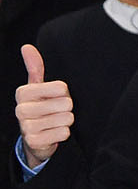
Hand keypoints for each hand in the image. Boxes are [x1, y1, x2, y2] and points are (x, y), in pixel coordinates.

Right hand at [16, 45, 72, 166]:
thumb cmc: (41, 106)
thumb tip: (26, 47)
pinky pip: (63, 133)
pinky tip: (54, 132)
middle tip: (56, 111)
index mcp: (23, 93)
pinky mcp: (34, 141)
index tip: (55, 96)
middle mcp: (21, 109)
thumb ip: (35, 67)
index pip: (61, 87)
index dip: (64, 93)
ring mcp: (26, 126)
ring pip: (66, 119)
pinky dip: (64, 133)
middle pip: (66, 103)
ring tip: (55, 121)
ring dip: (66, 121)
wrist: (36, 137)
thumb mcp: (37, 87)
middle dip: (66, 108)